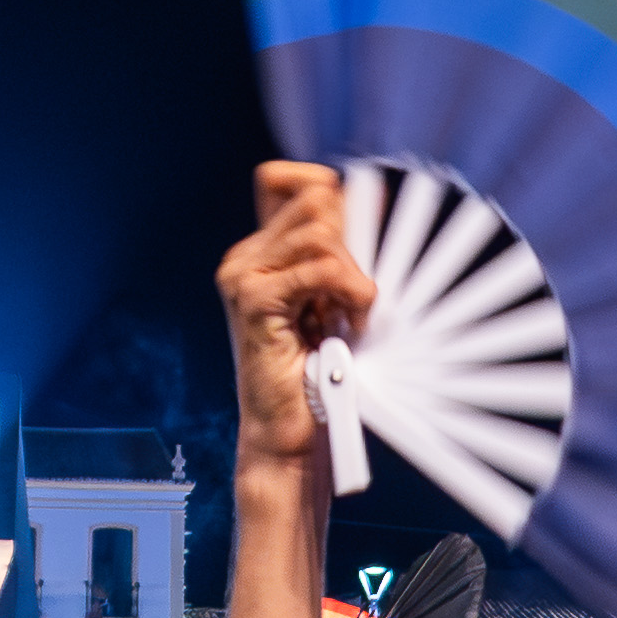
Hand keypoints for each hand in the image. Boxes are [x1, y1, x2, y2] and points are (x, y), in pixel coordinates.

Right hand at [212, 161, 371, 454]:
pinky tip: (348, 327)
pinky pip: (322, 268)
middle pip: (315, 202)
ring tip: (350, 319)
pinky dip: (350, 295)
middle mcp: (245, 258)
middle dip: (351, 245)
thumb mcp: (333, 305)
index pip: (286, 180)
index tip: (357, 233)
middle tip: (350, 300)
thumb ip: (340, 257)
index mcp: (259, 254)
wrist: (286, 437)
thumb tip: (374, 202)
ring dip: (353, 277)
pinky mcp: (254, 299)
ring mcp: (243, 276)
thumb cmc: (316, 378)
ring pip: (322, 233)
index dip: (327, 189)